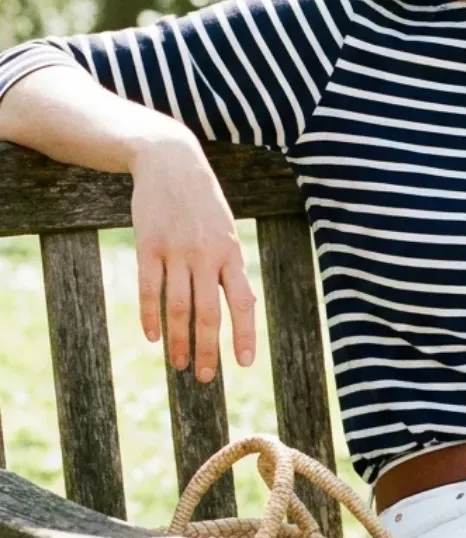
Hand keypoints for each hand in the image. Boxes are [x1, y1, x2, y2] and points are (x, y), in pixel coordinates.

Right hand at [130, 131, 256, 380]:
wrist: (171, 161)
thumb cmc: (203, 201)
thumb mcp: (226, 229)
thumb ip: (230, 266)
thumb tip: (243, 307)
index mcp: (231, 252)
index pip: (243, 302)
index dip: (244, 335)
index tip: (244, 363)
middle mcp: (206, 255)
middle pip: (208, 313)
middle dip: (208, 349)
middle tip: (204, 377)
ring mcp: (176, 250)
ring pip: (178, 306)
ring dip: (179, 340)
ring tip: (179, 364)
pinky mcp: (149, 245)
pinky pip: (150, 288)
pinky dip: (151, 316)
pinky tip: (152, 337)